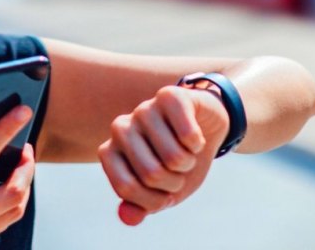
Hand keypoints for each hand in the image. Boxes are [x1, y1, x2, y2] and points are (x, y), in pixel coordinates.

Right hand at [0, 106, 35, 249]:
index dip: (4, 130)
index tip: (22, 111)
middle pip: (13, 189)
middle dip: (27, 163)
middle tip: (27, 145)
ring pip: (13, 210)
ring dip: (24, 185)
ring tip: (20, 167)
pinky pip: (1, 226)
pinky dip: (11, 205)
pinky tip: (2, 191)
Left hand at [97, 85, 229, 225]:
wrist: (204, 129)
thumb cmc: (176, 163)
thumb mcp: (163, 191)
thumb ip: (142, 205)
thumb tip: (127, 217)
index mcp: (111, 152)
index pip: (126, 188)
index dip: (154, 200)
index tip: (164, 194)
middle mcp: (120, 128)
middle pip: (151, 174)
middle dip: (175, 182)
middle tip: (178, 169)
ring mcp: (142, 109)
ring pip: (172, 157)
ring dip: (189, 162)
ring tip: (186, 152)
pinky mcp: (169, 95)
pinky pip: (187, 133)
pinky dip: (198, 143)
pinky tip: (194, 135)